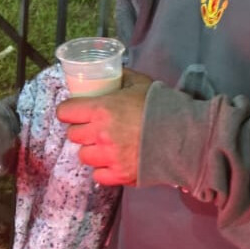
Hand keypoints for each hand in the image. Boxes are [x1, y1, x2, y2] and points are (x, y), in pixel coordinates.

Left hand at [56, 69, 152, 185]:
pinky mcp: (120, 175)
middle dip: (80, 130)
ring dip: (91, 150)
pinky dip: (104, 170)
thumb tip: (111, 72)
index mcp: (101, 110)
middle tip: (93, 128)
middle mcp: (100, 135)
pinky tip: (113, 161)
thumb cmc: (161, 106)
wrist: (184, 135)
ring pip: (83, 156)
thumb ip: (121, 77)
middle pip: (73, 135)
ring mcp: (109, 157)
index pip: (65, 112)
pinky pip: (98, 175)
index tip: (72, 112)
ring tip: (104, 146)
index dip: (67, 111)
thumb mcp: (139, 83)